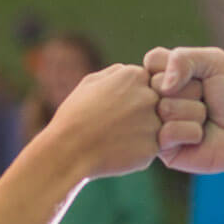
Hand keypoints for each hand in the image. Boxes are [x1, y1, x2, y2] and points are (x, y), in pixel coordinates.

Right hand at [45, 64, 163, 178]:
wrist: (68, 151)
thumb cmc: (75, 116)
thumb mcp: (89, 83)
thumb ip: (116, 73)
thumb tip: (131, 71)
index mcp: (135, 75)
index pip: (149, 83)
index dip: (131, 97)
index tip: (115, 107)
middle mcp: (149, 96)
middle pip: (156, 104)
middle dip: (139, 114)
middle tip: (115, 125)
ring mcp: (154, 122)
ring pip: (156, 126)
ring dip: (141, 133)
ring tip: (115, 139)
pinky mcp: (153, 147)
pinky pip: (151, 148)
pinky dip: (137, 152)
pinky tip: (118, 151)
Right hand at [144, 46, 223, 174]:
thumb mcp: (214, 62)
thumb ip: (183, 57)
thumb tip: (164, 86)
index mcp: (161, 76)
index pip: (153, 59)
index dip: (179, 67)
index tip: (198, 78)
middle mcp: (153, 100)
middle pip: (158, 84)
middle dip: (191, 90)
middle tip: (203, 99)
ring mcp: (155, 124)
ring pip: (165, 108)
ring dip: (195, 112)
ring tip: (204, 118)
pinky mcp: (162, 148)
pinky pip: (169, 132)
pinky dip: (192, 132)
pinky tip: (199, 137)